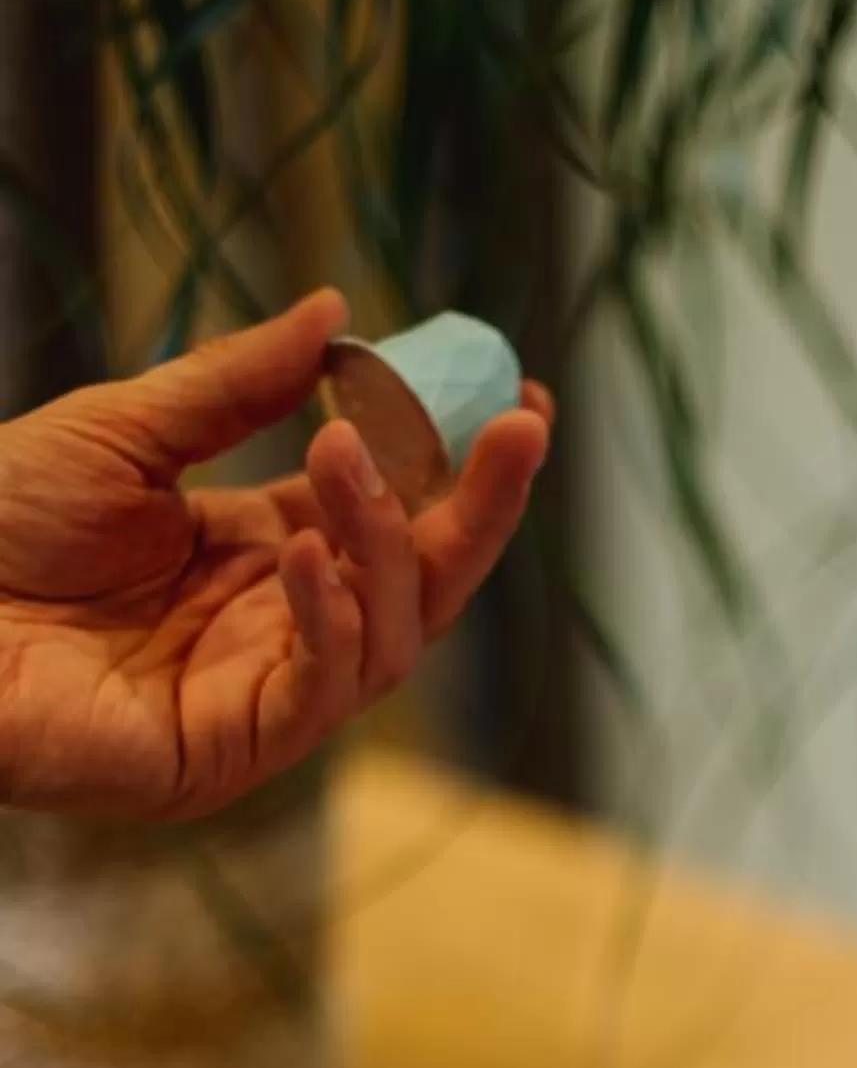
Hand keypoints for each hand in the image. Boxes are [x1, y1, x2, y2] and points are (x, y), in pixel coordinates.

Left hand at [0, 289, 550, 822]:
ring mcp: (262, 697)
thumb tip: (335, 316)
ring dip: (387, 542)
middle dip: (481, 508)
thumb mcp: (126, 430)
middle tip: (520, 426)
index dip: (459, 462)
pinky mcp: (231, 752)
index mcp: (262, 555)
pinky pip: (322, 691)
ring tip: (345, 451)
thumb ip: (234, 385)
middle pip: (423, 582)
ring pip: (391, 636)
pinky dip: (331, 620)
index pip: (393, 514)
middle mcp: (280, 629)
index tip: (518, 396)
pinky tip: (305, 548)